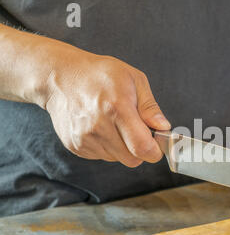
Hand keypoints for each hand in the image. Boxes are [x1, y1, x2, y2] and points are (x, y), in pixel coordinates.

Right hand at [42, 45, 169, 166]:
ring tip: (114, 123)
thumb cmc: (100, 75)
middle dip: (139, 149)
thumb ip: (150, 107)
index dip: (154, 151)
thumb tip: (163, 128)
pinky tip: (101, 127)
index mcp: (117, 109)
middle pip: (132, 159)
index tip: (157, 144)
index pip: (142, 148)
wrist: (60, 76)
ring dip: (122, 147)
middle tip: (135, 129)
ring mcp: (84, 138)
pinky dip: (107, 146)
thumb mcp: (134, 80)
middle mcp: (98, 127)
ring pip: (117, 159)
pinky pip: (102, 156)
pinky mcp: (75, 146)